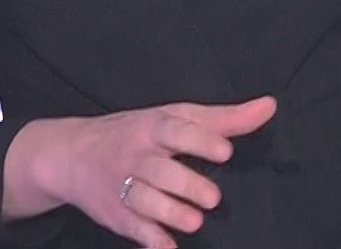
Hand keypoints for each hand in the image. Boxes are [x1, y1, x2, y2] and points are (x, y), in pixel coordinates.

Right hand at [27, 95, 276, 246]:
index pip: (175, 130)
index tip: (226, 152)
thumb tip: (269, 106)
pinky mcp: (116, 215)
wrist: (72, 154)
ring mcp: (123, 186)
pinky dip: (150, 240)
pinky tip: (167, 248)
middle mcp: (136, 156)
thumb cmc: (136, 133)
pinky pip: (133, 230)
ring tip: (194, 221)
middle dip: (187, 186)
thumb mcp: (173, 117)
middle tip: (213, 198)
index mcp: (152, 127)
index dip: (200, 141)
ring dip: (170, 213)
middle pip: (160, 171)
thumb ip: (223, 118)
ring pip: (144, 201)